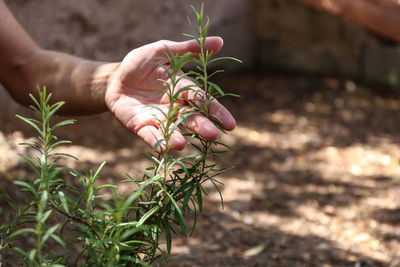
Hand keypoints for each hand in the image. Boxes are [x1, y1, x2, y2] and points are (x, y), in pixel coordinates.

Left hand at [105, 37, 235, 151]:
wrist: (115, 78)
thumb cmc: (141, 64)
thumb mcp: (163, 50)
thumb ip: (189, 49)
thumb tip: (220, 41)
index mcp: (183, 89)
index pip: (203, 100)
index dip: (216, 111)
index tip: (231, 124)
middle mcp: (174, 107)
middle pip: (190, 118)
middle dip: (201, 126)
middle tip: (213, 136)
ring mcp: (157, 118)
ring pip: (171, 129)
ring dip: (176, 137)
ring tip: (182, 145)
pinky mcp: (140, 126)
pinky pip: (149, 134)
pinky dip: (156, 141)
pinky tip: (162, 149)